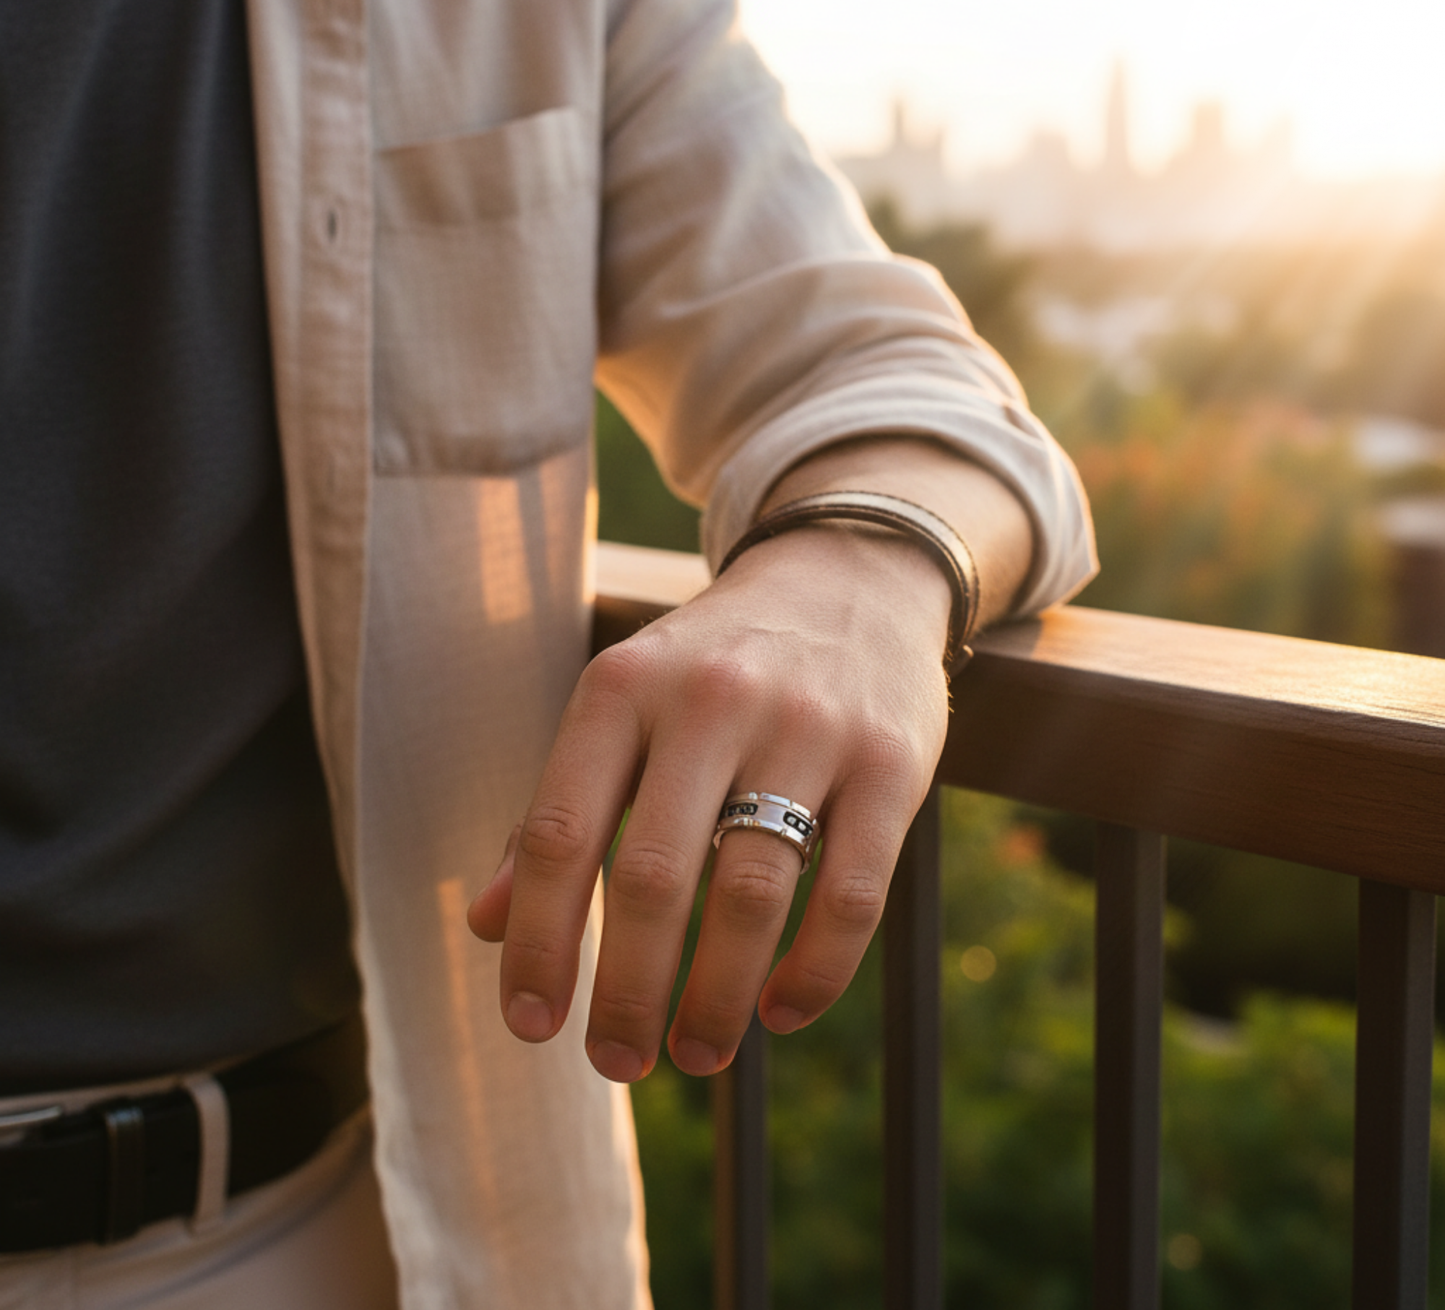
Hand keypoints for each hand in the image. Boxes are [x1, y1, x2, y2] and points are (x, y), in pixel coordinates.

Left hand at [467, 522, 951, 1080]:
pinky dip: (815, 973)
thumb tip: (485, 926)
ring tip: (696, 1054)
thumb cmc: (711, 666)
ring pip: (752, 895)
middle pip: (652, 877)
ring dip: (716, 998)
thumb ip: (557, 807)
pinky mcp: (891, 762)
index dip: (538, 941)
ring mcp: (808, 728)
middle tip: (616, 1061)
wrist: (847, 578)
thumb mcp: (621, 707)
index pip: (558, 831)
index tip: (531, 1024)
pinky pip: (851, 893)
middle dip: (627, 993)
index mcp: (623, 687)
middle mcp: (711, 700)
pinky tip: (782, 1012)